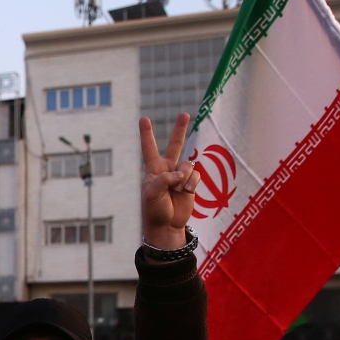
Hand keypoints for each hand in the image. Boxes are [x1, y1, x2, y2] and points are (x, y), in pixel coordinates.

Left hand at [140, 113, 200, 249]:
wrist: (167, 225)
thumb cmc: (154, 210)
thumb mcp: (152, 194)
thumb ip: (164, 179)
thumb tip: (180, 173)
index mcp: (153, 169)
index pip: (149, 148)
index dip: (147, 134)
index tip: (144, 118)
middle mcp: (167, 169)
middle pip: (175, 145)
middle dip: (180, 129)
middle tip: (185, 114)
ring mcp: (181, 175)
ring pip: (188, 164)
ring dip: (184, 176)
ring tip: (178, 189)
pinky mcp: (191, 183)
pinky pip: (196, 174)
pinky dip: (192, 182)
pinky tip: (186, 191)